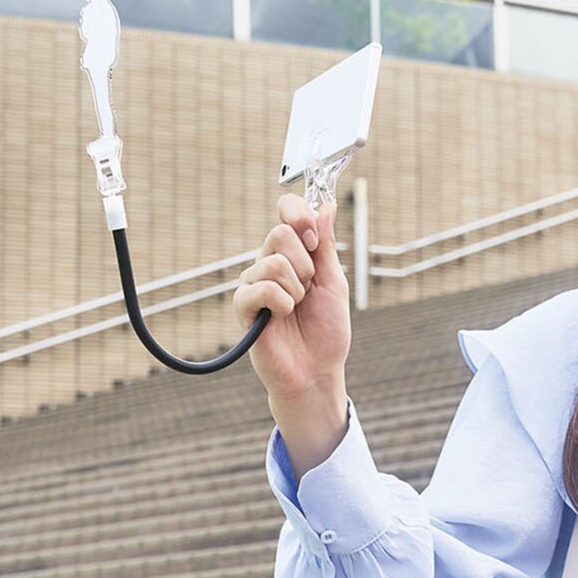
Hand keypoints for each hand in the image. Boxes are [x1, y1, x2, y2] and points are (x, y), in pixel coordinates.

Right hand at [234, 195, 350, 473]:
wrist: (316, 372)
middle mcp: (269, 264)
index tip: (313, 235)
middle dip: (306, 262)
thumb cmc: (326, 331)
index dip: (297, 212)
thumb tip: (325, 206)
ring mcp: (254, 284)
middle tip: (310, 287)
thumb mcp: (334, 283)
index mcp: (293, 254)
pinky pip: (260, 288)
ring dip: (297, 288)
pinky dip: (282, 302)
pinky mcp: (244, 307)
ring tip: (297, 309)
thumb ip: (325, 247)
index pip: (286, 213)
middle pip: (279, 233)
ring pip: (273, 261)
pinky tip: (282, 317)